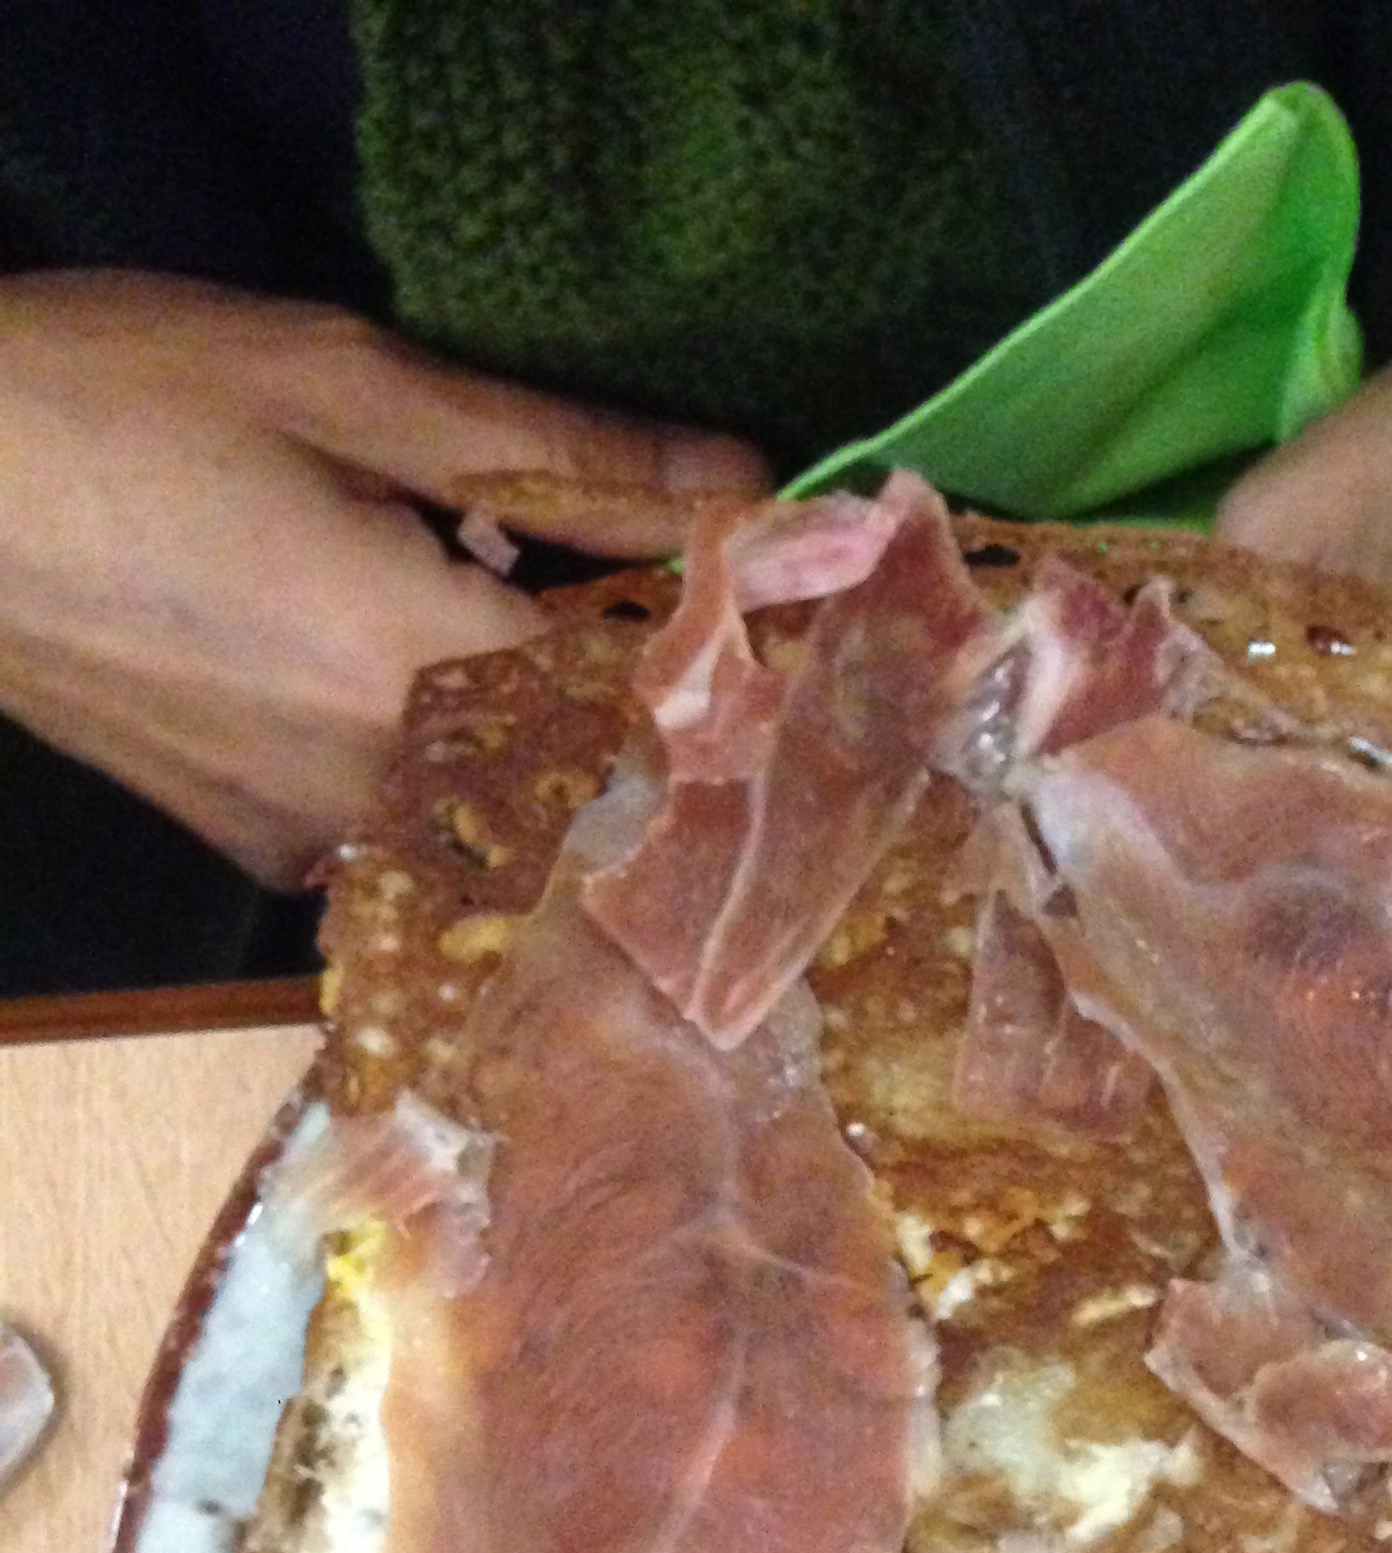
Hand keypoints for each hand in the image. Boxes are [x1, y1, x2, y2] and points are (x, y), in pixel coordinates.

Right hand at [0, 272, 769, 885]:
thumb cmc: (116, 405)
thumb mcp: (346, 386)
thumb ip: (559, 457)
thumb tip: (739, 484)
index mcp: (424, 669)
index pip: (651, 719)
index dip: (743, 692)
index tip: (802, 656)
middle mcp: (384, 789)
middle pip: (587, 792)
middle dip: (659, 737)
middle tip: (703, 669)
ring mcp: (314, 841)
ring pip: (499, 833)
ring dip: (554, 771)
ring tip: (570, 686)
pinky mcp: (258, 855)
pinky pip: (403, 846)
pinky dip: (448, 796)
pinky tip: (440, 724)